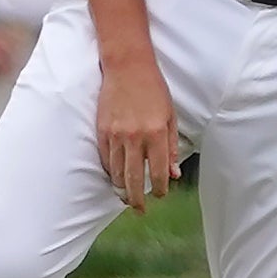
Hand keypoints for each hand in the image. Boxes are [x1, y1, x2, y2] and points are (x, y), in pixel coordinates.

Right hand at [94, 55, 180, 210]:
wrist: (127, 67)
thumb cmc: (154, 90)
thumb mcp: (171, 117)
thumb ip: (171, 147)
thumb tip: (174, 174)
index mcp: (157, 134)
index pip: (159, 172)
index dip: (160, 188)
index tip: (161, 194)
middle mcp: (136, 137)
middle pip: (135, 179)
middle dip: (138, 199)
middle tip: (140, 210)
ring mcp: (116, 135)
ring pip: (117, 173)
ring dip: (122, 189)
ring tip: (126, 197)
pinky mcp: (102, 131)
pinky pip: (106, 159)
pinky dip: (111, 171)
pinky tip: (116, 177)